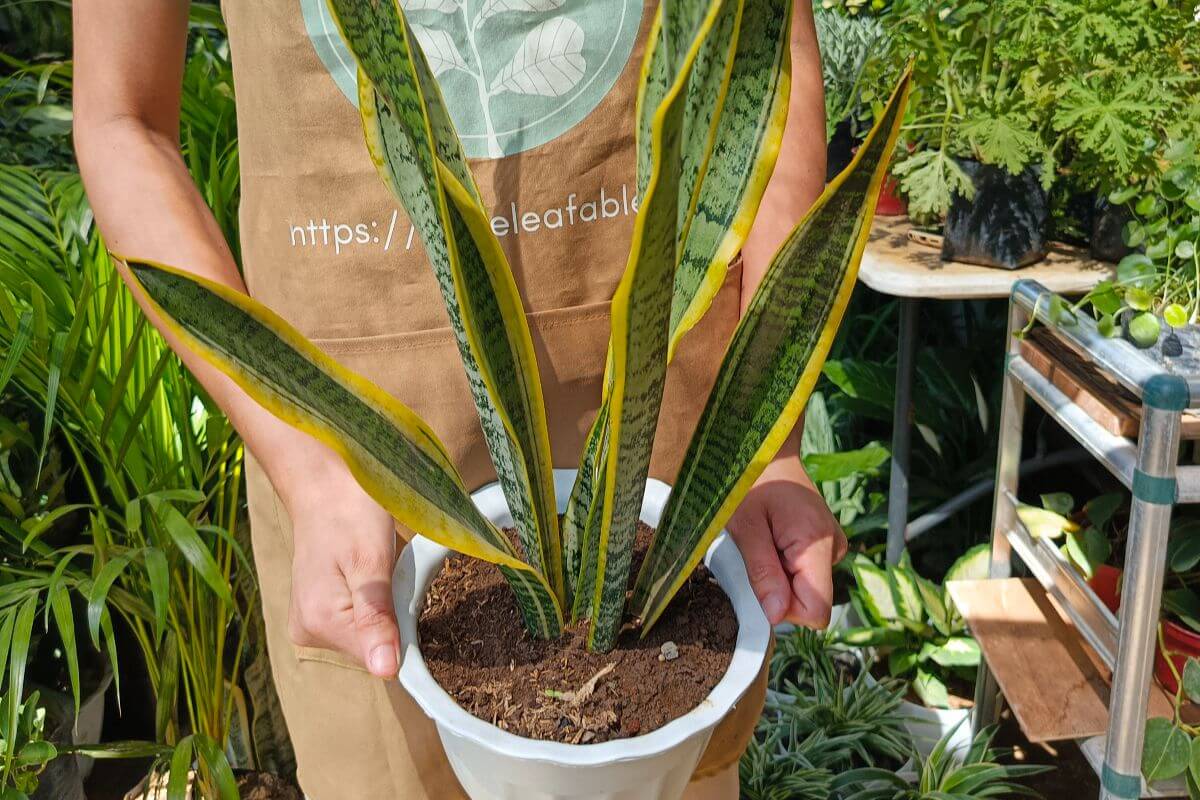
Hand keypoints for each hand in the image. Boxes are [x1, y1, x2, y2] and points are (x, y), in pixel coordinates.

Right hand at [284, 460, 400, 677]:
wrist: (325, 484)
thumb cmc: (349, 513)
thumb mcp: (372, 562)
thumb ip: (376, 618)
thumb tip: (385, 671)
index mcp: (318, 623)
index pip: (378, 658)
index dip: (402, 630)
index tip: (402, 591)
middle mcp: (306, 631)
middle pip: (373, 647)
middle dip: (392, 616)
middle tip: (388, 573)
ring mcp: (309, 623)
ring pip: (368, 634)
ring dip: (384, 607)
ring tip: (376, 570)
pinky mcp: (318, 613)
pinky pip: (358, 622)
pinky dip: (373, 602)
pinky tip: (367, 576)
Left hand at [726, 455, 847, 627]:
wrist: (769, 450)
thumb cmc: (751, 481)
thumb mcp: (746, 527)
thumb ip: (763, 573)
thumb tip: (778, 616)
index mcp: (817, 544)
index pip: (817, 610)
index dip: (786, 609)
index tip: (761, 582)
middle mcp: (834, 547)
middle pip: (810, 600)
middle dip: (779, 588)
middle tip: (757, 551)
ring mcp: (833, 545)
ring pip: (807, 587)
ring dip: (780, 574)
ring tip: (764, 539)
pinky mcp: (826, 543)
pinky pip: (807, 572)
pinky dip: (786, 563)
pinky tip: (774, 537)